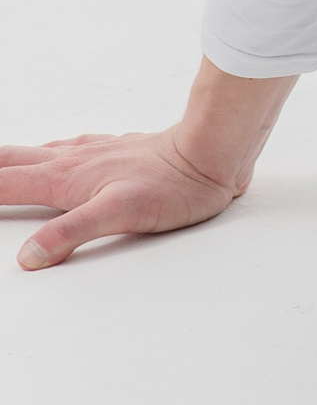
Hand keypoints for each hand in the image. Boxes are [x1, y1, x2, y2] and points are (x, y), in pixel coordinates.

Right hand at [3, 59, 296, 268]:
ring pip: (36, 152)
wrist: (209, 153)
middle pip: (12, 161)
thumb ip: (71, 233)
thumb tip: (28, 256)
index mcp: (65, 178)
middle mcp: (73, 161)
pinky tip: (51, 155)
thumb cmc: (171, 184)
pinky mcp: (112, 150)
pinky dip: (43, 153)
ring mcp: (92, 152)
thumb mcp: (118, 215)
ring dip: (9, 159)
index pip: (6, 185)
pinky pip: (65, 148)